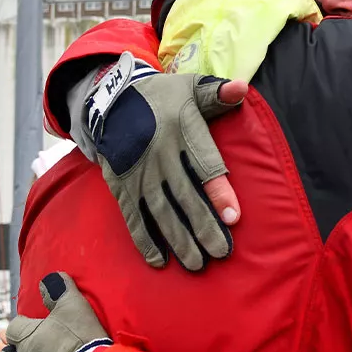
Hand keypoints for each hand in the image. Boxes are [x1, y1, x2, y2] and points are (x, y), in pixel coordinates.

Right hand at [84, 53, 246, 270]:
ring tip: (196, 263)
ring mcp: (139, 173)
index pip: (204, 166)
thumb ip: (217, 93)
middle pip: (185, 197)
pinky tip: (159, 261)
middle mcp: (160, 155)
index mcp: (182, 132)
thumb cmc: (164, 98)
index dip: (218, 192)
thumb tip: (241, 88)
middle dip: (203, 227)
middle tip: (221, 252)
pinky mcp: (121, 185)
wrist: (109, 99)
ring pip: (160, 212)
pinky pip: (132, 216)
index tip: (233, 217)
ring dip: (178, 240)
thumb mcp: (190, 88)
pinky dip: (144, 240)